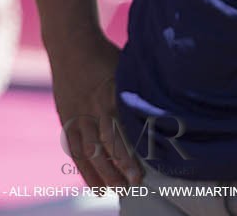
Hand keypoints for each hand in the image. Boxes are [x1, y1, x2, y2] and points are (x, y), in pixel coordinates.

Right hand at [48, 30, 140, 188]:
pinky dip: (83, 167)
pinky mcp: (67, 118)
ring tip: (112, 191)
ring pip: (86, 151)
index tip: (141, 171)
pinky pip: (73, 148)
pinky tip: (94, 184)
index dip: (128, 153)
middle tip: (133, 185)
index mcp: (109, 95)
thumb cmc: (107, 54)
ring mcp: (76, 115)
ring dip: (100, 173)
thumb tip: (170, 104)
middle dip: (116, 168)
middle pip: (102, 145)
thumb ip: (142, 89)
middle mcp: (91, 108)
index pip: (118, 131)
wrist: (71, 44)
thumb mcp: (128, 67)